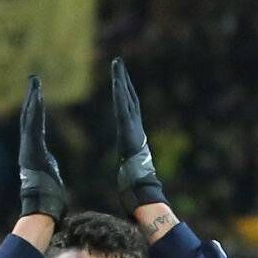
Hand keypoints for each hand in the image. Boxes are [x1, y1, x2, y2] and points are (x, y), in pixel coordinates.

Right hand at [17, 74, 69, 221]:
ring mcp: (28, 149)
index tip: (37, 94)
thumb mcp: (51, 177)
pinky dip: (36, 111)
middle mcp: (28, 148)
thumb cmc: (48, 200)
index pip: (34, 126)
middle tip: (33, 80)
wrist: (41, 209)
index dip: (35, 109)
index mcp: (34, 153)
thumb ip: (49, 166)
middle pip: (28, 118)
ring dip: (32, 99)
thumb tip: (50, 167)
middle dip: (31, 98)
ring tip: (35, 82)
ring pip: (29, 119)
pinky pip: (34, 126)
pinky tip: (38, 97)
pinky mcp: (32, 150)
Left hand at [105, 58, 166, 213]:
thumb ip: (129, 169)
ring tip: (116, 63)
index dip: (125, 95)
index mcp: (133, 138)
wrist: (143, 194)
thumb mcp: (128, 174)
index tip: (121, 82)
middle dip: (124, 80)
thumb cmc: (136, 189)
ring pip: (127, 99)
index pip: (129, 112)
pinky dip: (120, 94)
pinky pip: (123, 109)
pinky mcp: (128, 131)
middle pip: (129, 99)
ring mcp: (133, 129)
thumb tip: (128, 177)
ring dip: (121, 80)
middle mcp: (135, 130)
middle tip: (118, 63)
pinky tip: (115, 81)